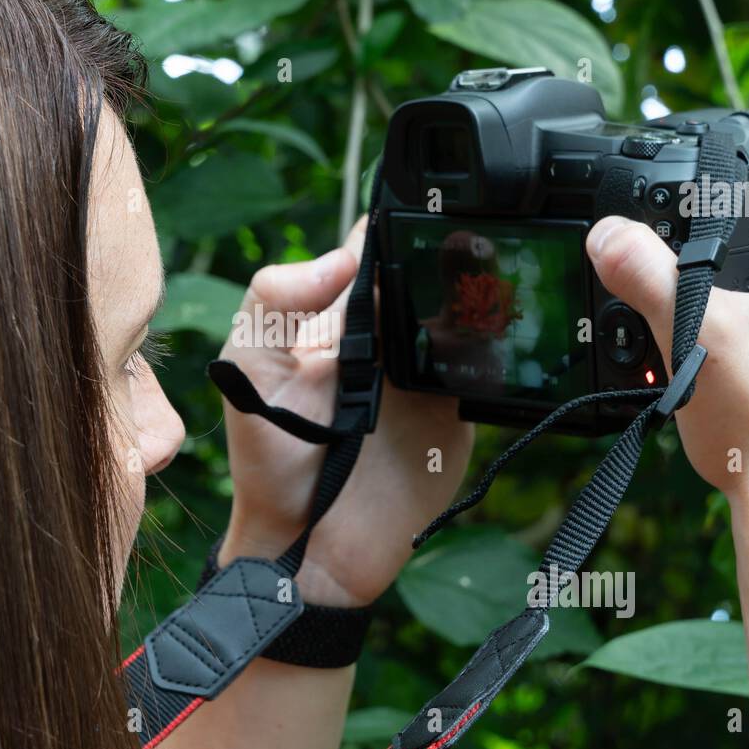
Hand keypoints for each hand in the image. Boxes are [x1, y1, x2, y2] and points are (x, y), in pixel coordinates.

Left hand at [217, 217, 473, 606]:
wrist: (306, 544)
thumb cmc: (269, 457)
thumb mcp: (248, 367)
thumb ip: (274, 302)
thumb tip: (341, 258)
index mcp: (338, 318)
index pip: (375, 252)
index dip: (395, 225)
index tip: (416, 204)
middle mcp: (386, 338)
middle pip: (431, 275)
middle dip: (449, 254)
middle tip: (465, 238)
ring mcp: (427, 374)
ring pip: (470, 314)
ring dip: (481, 296)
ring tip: (486, 281)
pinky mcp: (459, 411)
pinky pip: (489, 369)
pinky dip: (499, 350)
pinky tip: (497, 335)